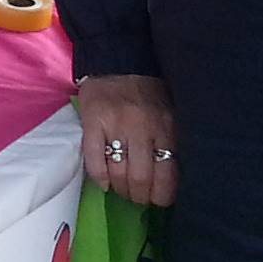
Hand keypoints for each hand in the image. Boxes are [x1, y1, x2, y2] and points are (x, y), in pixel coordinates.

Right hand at [78, 74, 179, 207]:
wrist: (117, 61)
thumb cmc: (148, 92)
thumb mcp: (169, 114)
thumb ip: (170, 142)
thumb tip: (170, 180)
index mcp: (165, 127)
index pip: (167, 173)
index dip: (163, 195)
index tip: (159, 200)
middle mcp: (141, 128)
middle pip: (141, 178)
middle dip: (139, 196)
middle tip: (138, 198)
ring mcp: (115, 125)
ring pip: (118, 173)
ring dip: (120, 189)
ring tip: (122, 190)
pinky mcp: (92, 122)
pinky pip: (94, 161)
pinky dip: (100, 178)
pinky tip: (104, 182)